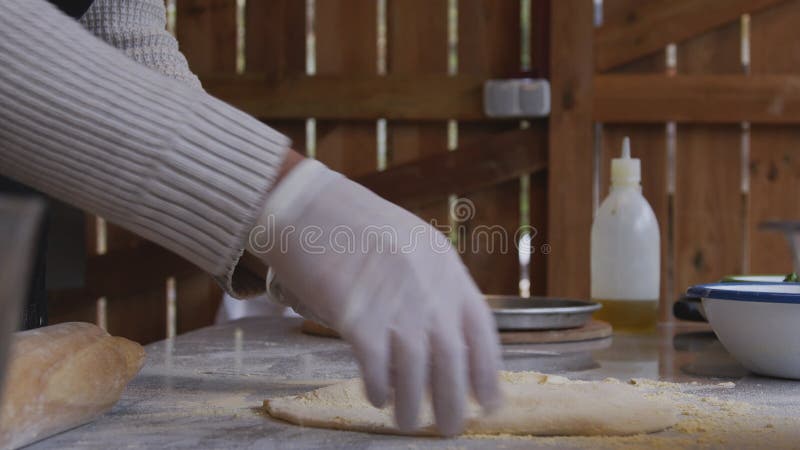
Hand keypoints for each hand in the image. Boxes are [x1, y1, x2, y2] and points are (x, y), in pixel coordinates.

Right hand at [250, 159, 501, 435]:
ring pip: (416, 368)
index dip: (488, 371)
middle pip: (452, 357)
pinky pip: (376, 364)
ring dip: (414, 404)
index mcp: (445, 267)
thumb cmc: (352, 225)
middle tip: (450, 429)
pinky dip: (380, 387)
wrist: (303, 205)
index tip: (490, 402)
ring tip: (408, 423)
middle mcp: (427, 285)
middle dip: (454, 400)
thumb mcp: (411, 243)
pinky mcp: (356, 312)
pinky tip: (378, 397)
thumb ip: (432, 283)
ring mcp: (393, 299)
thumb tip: (445, 335)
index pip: (480, 329)